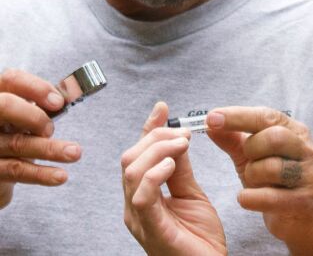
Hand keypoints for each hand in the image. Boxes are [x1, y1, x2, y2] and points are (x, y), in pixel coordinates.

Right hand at [0, 69, 81, 208]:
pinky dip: (42, 174)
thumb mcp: (26, 114)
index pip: (12, 79)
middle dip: (34, 115)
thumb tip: (64, 100)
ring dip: (51, 149)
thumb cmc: (16, 132)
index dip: (37, 88)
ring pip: (17, 142)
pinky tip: (60, 175)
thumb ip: (42, 105)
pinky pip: (17, 170)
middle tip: (51, 128)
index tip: (59, 101)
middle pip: (5, 106)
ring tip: (75, 152)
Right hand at [121, 102, 226, 255]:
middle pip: (130, 158)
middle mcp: (134, 204)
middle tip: (182, 134)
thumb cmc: (200, 239)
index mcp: (142, 194)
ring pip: (132, 171)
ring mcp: (139, 218)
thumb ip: (181, 167)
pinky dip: (155, 174)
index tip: (163, 108)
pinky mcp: (151, 230)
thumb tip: (177, 137)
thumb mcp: (191, 193)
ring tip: (181, 146)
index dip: (148, 129)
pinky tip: (172, 166)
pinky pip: (143, 196)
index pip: (138, 153)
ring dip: (158, 150)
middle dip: (156, 137)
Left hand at [207, 106, 312, 254]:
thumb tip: (210, 122)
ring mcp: (308, 176)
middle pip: (275, 137)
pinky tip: (245, 198)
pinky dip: (252, 198)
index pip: (265, 116)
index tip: (211, 118)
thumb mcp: (251, 154)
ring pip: (274, 167)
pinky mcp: (305, 202)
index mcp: (292, 130)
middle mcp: (305, 149)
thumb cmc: (273, 178)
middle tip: (247, 158)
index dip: (236, 116)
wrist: (296, 216)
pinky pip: (273, 198)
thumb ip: (232, 138)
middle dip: (251, 148)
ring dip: (253, 174)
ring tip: (253, 180)